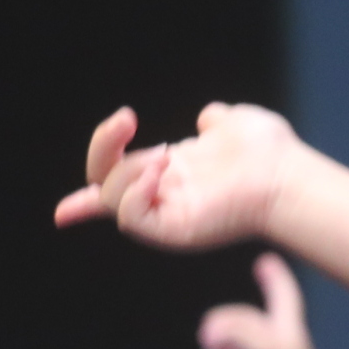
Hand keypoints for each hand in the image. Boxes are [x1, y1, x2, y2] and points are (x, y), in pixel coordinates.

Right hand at [54, 102, 301, 251]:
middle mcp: (163, 199)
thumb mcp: (232, 126)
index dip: (85, 202)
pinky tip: (161, 168)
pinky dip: (134, 190)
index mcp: (170, 176)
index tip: (61, 215)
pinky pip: (131, 217)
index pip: (117, 190)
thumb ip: (214, 122)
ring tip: (166, 153)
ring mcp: (166, 217)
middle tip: (126, 117)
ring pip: (110, 198)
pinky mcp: (173, 230)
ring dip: (127, 167)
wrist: (287, 172)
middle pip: (102, 184)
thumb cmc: (268, 152)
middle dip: (102, 146)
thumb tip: (208, 118)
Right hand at [198, 254, 332, 348]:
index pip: (282, 292)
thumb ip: (233, 332)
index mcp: (286, 326)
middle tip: (213, 344)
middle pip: (235, 320)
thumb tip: (209, 335)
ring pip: (223, 347)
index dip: (275, 275)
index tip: (267, 261)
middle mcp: (273, 342)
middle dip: (219, 331)